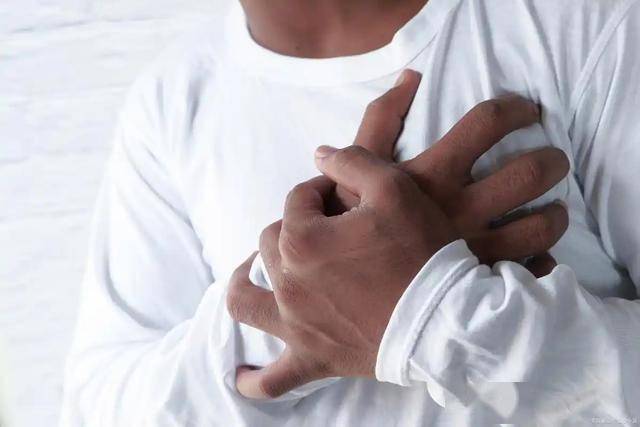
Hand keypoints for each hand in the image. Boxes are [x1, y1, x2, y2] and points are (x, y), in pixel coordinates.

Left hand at [227, 72, 571, 398]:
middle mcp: (287, 282)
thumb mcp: (395, 189)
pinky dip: (254, 379)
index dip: (320, 190)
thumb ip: (351, 162)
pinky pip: (272, 379)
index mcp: (302, 239)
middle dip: (294, 225)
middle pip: (273, 240)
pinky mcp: (313, 358)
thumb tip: (319, 154)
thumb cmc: (422, 252)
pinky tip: (240, 377)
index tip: (342, 194)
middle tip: (325, 227)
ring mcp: (295, 324)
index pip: (298, 200)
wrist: (447, 319)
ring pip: (249, 299)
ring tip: (251, 273)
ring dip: (248, 281)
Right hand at [335, 70, 568, 275]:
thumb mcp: (359, 163)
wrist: (346, 281)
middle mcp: (460, 209)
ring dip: (555, 215)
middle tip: (553, 161)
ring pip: (540, 227)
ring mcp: (473, 249)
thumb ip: (381, 118)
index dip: (515, 109)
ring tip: (552, 210)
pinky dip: (539, 263)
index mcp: (433, 175)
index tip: (526, 112)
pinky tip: (535, 256)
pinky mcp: (478, 281)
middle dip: (552, 162)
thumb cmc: (354, 220)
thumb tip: (411, 77)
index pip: (487, 123)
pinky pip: (528, 271)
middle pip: (530, 174)